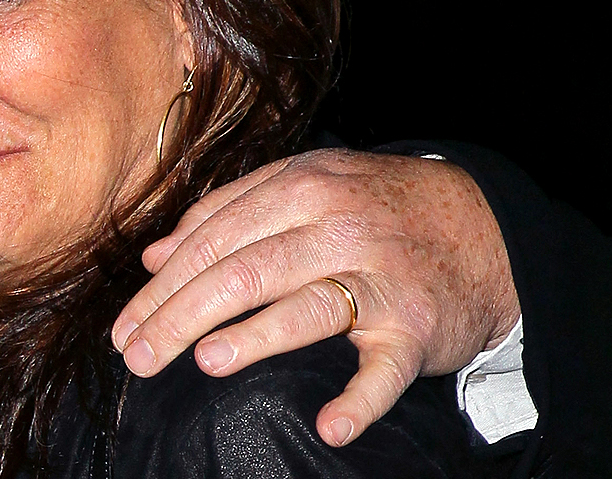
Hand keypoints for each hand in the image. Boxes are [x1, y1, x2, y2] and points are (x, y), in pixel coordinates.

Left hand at [109, 149, 519, 446]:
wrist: (487, 227)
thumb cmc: (376, 208)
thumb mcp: (306, 185)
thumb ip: (229, 212)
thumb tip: (157, 254)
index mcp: (300, 188)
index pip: (213, 240)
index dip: (162, 286)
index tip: (124, 328)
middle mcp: (338, 227)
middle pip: (244, 272)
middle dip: (181, 317)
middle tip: (138, 358)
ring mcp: (381, 278)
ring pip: (307, 307)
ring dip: (256, 337)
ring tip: (206, 361)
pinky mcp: (417, 327)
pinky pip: (386, 368)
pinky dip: (361, 400)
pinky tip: (330, 426)